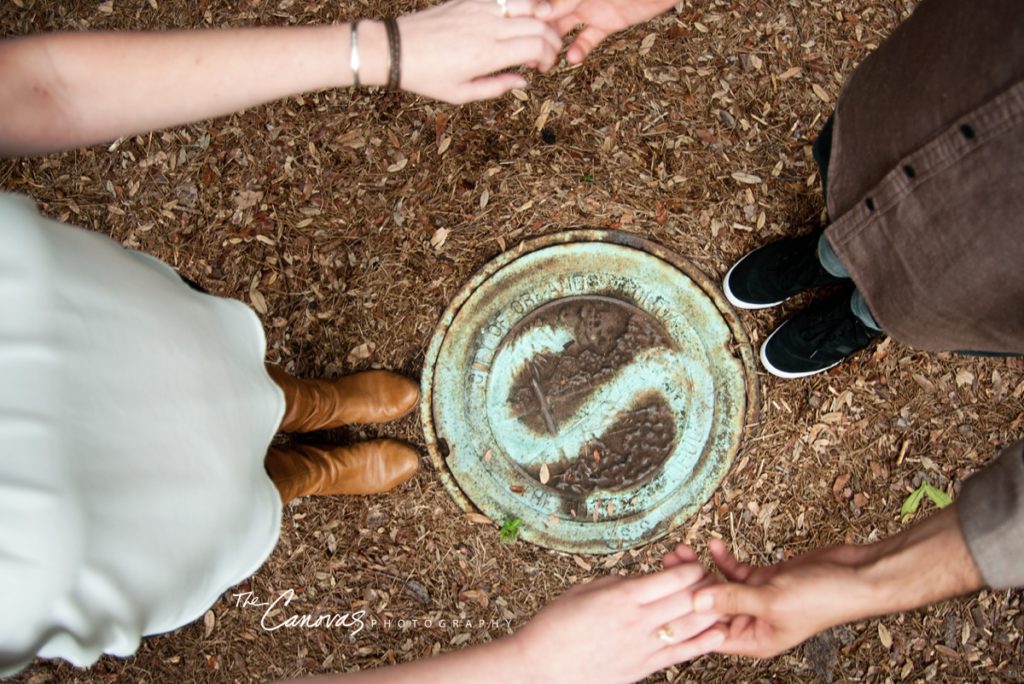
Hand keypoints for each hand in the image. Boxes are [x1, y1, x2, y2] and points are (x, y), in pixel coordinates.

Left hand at [398, 0, 561, 103]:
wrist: (397, 48)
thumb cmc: (427, 75)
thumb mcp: (462, 94)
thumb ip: (497, 88)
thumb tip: (523, 81)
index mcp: (488, 54)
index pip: (538, 46)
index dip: (550, 56)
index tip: (542, 67)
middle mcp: (488, 27)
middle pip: (539, 24)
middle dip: (552, 39)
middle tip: (544, 54)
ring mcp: (480, 9)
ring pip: (528, 5)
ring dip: (541, 19)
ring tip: (536, 34)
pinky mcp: (471, 0)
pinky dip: (520, 8)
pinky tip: (516, 22)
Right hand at [511, 557, 725, 682]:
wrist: (541, 667)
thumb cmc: (555, 626)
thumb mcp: (585, 591)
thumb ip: (618, 584)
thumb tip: (642, 579)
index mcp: (622, 596)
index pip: (671, 578)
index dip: (690, 568)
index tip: (695, 562)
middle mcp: (637, 621)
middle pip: (687, 600)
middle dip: (705, 588)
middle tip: (712, 580)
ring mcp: (641, 647)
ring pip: (690, 627)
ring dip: (710, 613)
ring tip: (722, 602)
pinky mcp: (642, 668)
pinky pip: (681, 654)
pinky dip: (703, 643)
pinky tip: (718, 634)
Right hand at [536, 0, 677, 63]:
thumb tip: (541, 12)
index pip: (541, 1)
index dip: (527, 13)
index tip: (513, 29)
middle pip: (549, 16)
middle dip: (537, 34)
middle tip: (526, 53)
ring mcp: (591, 7)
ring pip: (565, 29)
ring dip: (553, 45)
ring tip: (543, 64)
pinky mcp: (608, 21)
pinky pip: (589, 37)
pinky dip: (580, 49)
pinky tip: (572, 59)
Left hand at [681, 540, 875, 657]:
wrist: (856, 574)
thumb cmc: (824, 597)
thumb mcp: (771, 600)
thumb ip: (732, 600)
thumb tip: (695, 602)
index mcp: (754, 639)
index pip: (709, 632)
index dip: (685, 615)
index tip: (662, 596)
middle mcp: (753, 622)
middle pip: (710, 606)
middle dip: (688, 585)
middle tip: (665, 564)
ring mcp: (757, 600)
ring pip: (719, 585)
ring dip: (700, 567)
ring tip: (680, 551)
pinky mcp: (764, 579)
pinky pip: (735, 571)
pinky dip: (723, 558)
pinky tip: (714, 544)